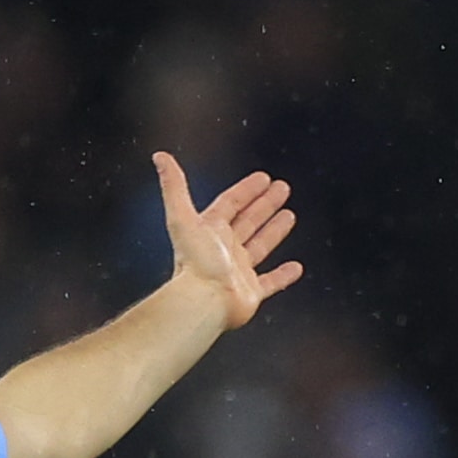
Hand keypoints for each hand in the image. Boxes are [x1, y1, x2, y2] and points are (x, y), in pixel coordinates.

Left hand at [155, 153, 303, 330]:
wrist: (204, 301)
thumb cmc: (195, 263)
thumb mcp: (183, 218)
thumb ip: (174, 187)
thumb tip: (161, 157)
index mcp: (211, 231)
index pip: (231, 203)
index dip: (246, 190)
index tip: (263, 178)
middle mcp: (225, 249)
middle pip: (248, 221)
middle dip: (265, 204)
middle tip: (282, 189)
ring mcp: (238, 271)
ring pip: (260, 246)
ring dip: (274, 231)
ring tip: (289, 215)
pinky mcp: (251, 292)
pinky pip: (271, 282)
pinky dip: (283, 276)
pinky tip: (296, 268)